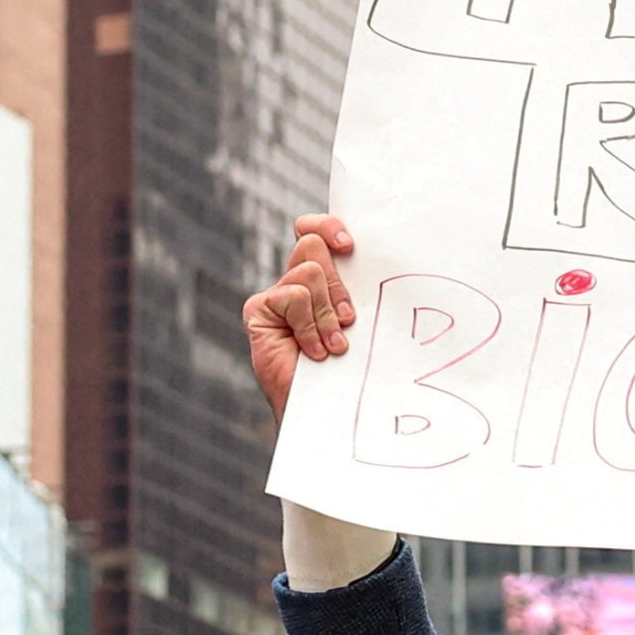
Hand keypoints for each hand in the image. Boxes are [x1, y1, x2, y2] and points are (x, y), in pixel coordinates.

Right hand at [242, 214, 356, 422]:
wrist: (324, 407)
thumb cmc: (347, 368)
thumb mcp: (359, 322)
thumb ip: (357, 290)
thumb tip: (376, 260)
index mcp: (320, 278)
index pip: (314, 231)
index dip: (328, 226)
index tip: (350, 247)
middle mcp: (294, 281)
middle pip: (314, 247)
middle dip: (337, 285)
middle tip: (348, 321)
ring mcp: (274, 295)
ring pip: (308, 271)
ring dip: (327, 312)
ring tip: (333, 345)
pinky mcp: (258, 310)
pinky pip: (293, 297)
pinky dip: (310, 326)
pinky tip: (313, 352)